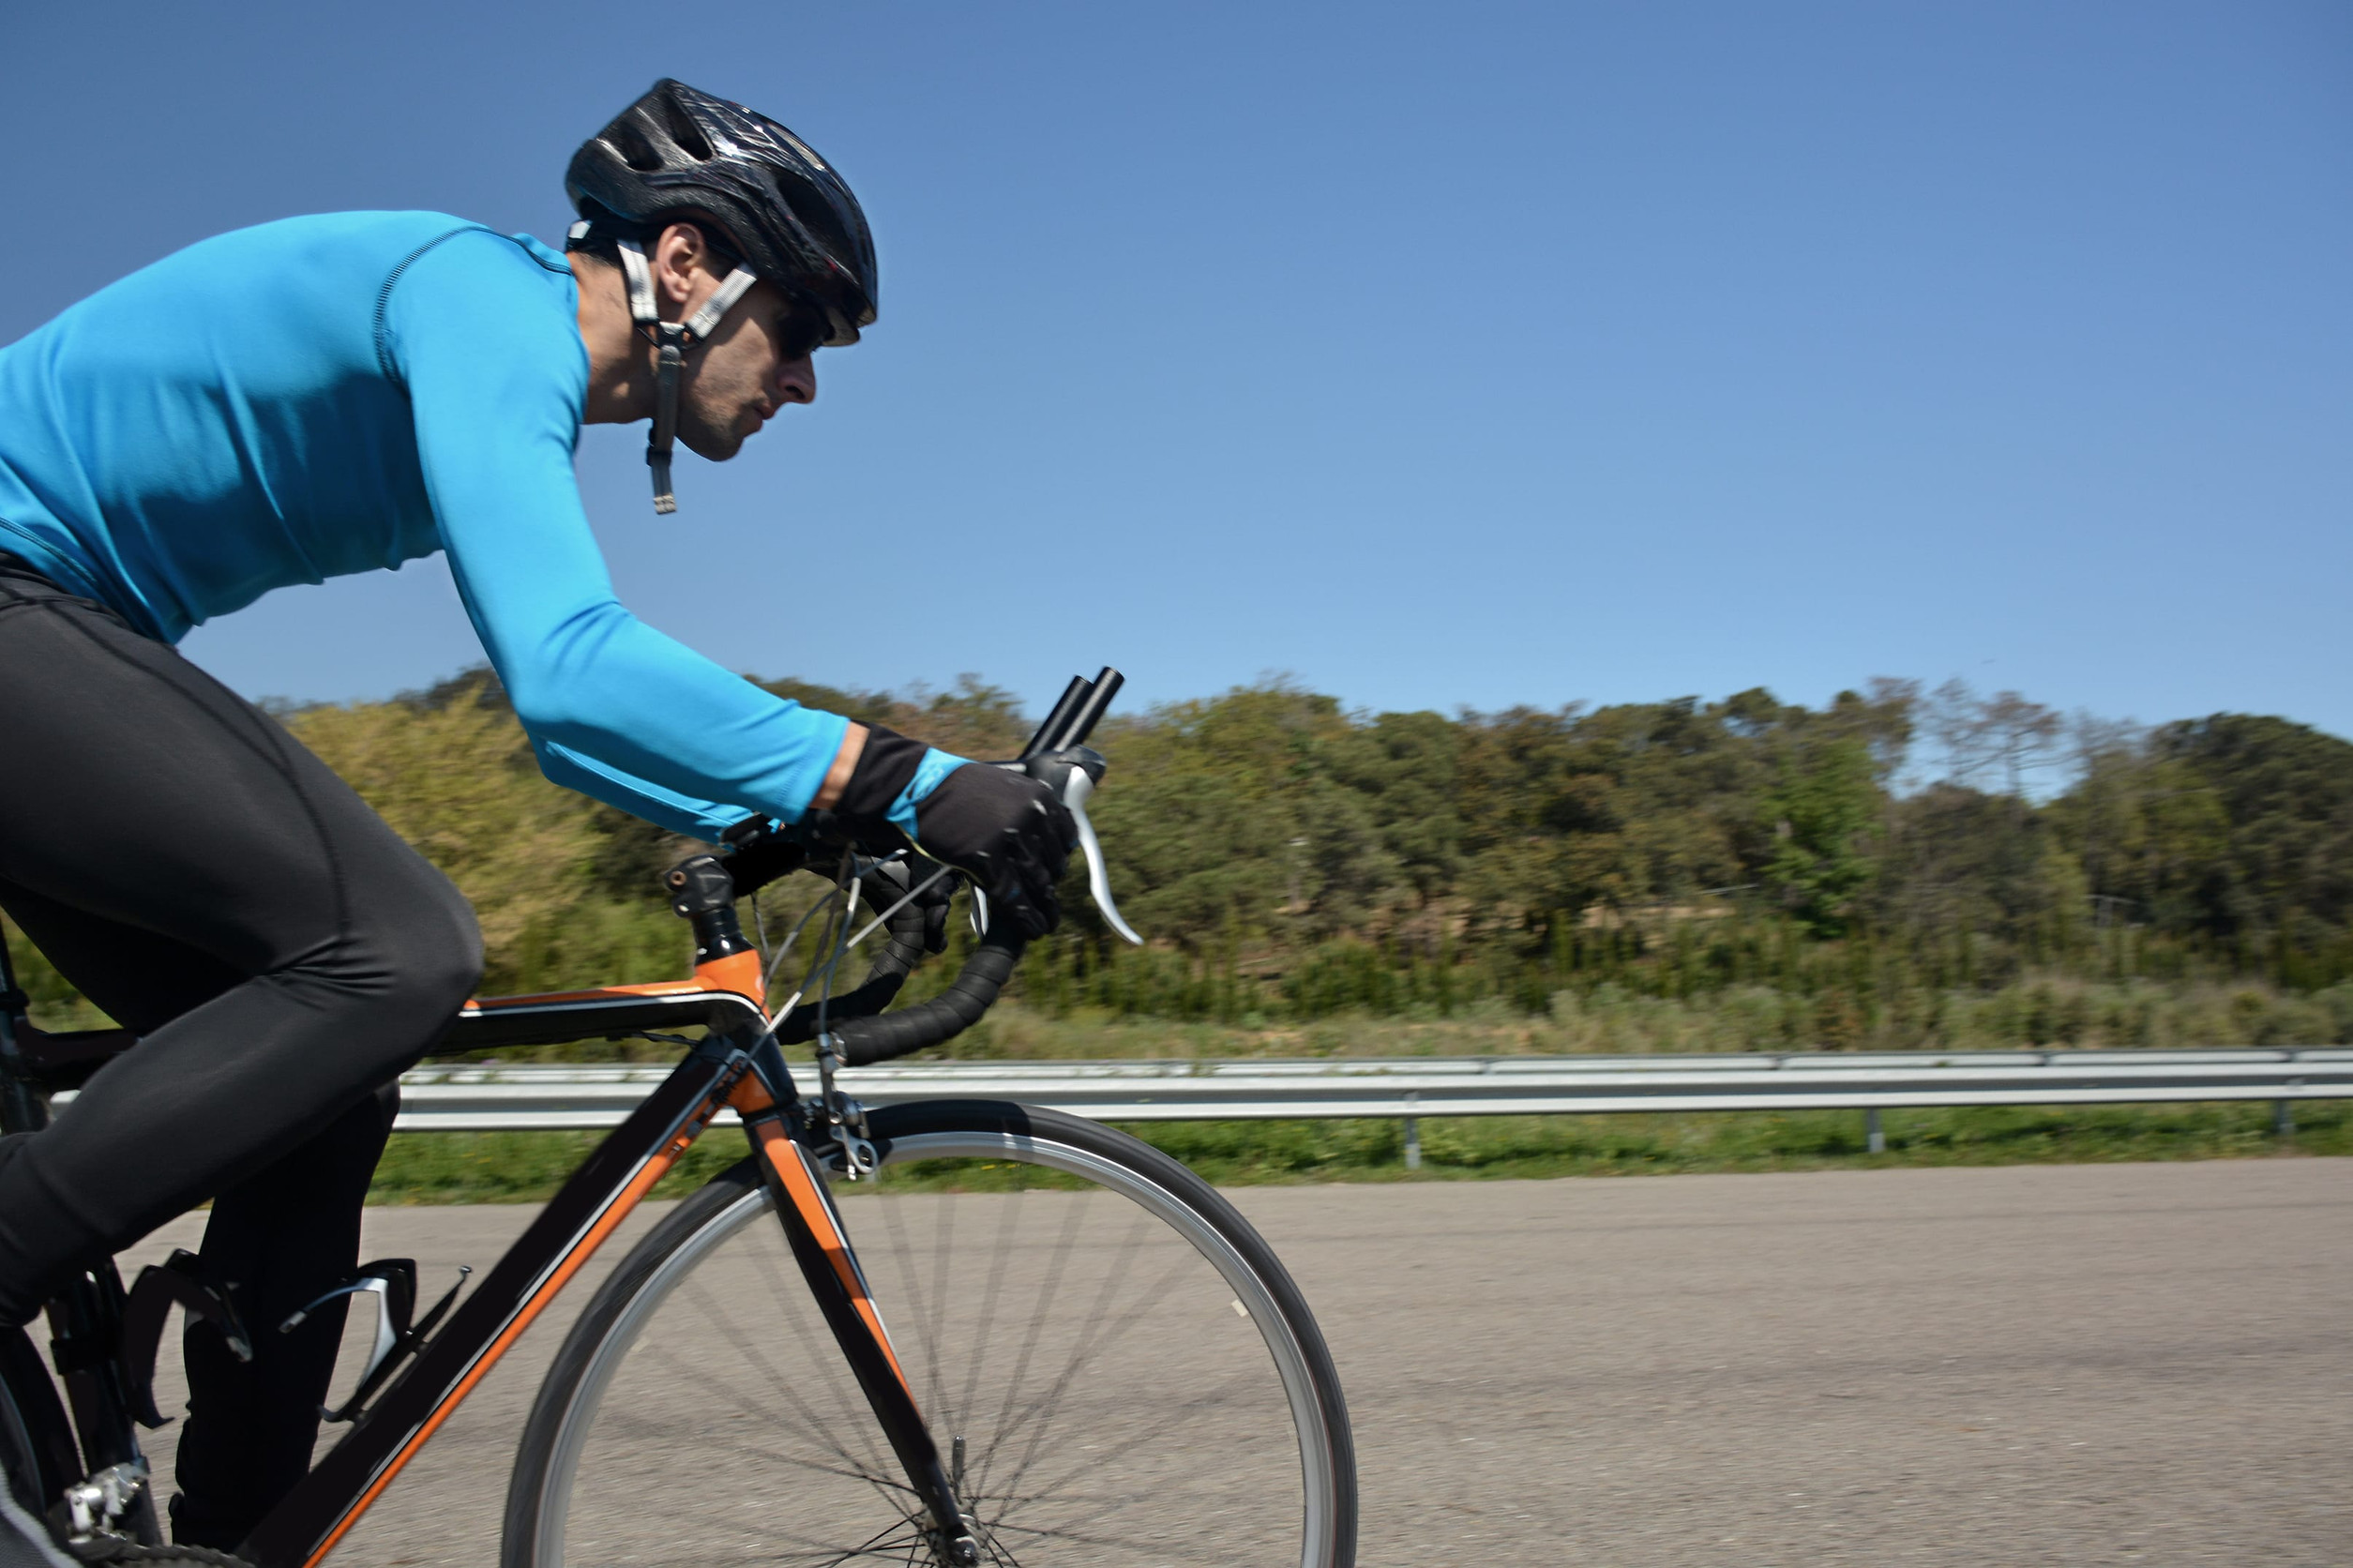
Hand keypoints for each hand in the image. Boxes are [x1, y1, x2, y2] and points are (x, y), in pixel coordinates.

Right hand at [829, 727, 1076, 938]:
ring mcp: (1009, 838)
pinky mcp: (986, 859)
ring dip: (1044, 908)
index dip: (1059, 860)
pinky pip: (1014, 896)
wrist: (918, 787)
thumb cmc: (956, 789)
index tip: (1056, 874)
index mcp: (1039, 797)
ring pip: (1037, 884)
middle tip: (1051, 905)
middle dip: (1050, 888)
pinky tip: (1033, 930)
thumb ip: (1027, 810)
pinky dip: (1026, 918)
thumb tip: (1041, 840)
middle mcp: (1031, 816)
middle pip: (1052, 864)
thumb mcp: (1004, 788)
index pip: (1065, 838)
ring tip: (1047, 923)